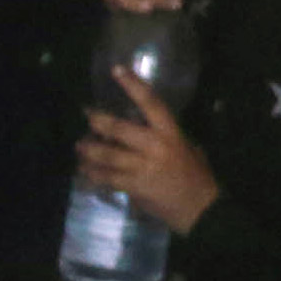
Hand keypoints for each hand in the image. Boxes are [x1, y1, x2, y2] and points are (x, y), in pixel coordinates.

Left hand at [80, 69, 216, 229]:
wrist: (200, 210)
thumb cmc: (197, 176)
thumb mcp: (187, 148)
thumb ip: (165, 137)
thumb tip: (140, 127)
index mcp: (171, 133)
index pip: (151, 103)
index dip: (133, 85)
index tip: (116, 70)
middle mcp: (155, 147)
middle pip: (119, 128)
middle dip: (97, 121)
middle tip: (86, 115)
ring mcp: (142, 168)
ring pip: (107, 155)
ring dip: (89, 149)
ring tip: (79, 146)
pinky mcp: (134, 187)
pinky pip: (107, 177)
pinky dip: (93, 173)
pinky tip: (85, 170)